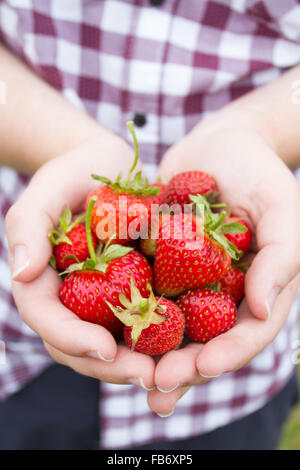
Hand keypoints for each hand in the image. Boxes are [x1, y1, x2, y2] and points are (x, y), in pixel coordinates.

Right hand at [5, 134, 155, 389]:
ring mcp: (102, 299)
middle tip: (147, 375)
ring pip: (113, 344)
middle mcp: (71, 298)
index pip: (48, 319)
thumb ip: (28, 226)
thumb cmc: (73, 174)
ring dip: (139, 362)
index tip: (103, 349)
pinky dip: (162, 338)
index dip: (71, 339)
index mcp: (44, 281)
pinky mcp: (133, 292)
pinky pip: (144, 322)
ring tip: (171, 371)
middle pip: (80, 346)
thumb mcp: (47, 190)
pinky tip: (188, 344)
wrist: (109, 167)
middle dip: (111, 366)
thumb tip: (20, 274)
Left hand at [147, 124, 299, 414]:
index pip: (249, 333)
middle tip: (155, 386)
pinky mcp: (162, 267)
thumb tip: (265, 310)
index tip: (201, 367)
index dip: (228, 355)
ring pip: (173, 328)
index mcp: (261, 288)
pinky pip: (145, 294)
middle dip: (183, 367)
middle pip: (207, 342)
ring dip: (152, 356)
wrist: (216, 143)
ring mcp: (192, 283)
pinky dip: (128, 314)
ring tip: (126, 376)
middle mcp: (226, 294)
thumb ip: (282, 256)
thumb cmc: (257, 170)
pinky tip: (104, 330)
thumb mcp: (281, 205)